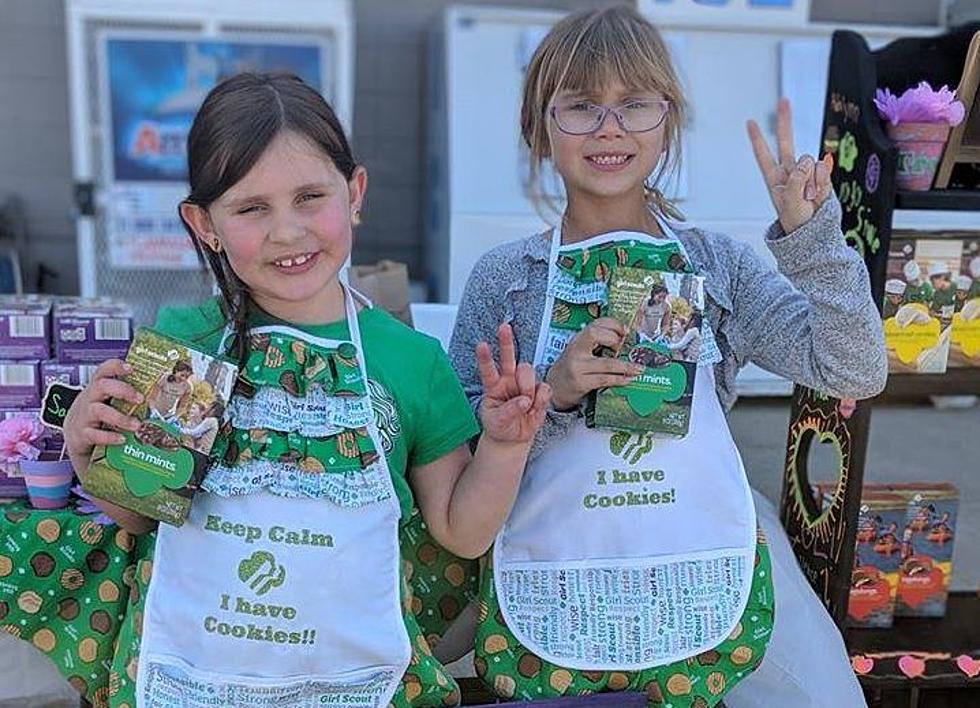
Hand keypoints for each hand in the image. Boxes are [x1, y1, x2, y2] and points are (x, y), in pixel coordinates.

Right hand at [64, 359, 143, 473]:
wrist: (76, 438)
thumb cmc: (98, 416)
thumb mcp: (108, 402)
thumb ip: (127, 399)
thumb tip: (160, 399)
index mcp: (98, 388)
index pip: (103, 370)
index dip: (115, 367)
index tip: (131, 368)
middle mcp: (89, 399)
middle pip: (101, 386)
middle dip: (123, 390)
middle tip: (141, 398)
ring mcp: (84, 416)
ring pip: (99, 411)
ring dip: (121, 418)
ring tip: (137, 425)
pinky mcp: (82, 434)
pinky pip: (94, 434)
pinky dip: (109, 436)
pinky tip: (122, 439)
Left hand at [476, 324, 551, 444]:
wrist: (513, 439)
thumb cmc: (500, 426)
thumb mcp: (497, 422)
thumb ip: (509, 411)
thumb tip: (524, 400)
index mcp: (493, 386)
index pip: (488, 369)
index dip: (485, 357)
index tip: (481, 345)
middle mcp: (508, 381)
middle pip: (509, 357)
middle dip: (506, 341)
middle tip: (504, 327)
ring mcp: (524, 385)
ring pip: (528, 371)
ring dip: (527, 387)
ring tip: (526, 405)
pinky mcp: (539, 392)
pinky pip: (544, 388)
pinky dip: (541, 399)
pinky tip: (534, 408)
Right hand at [545, 317, 645, 410]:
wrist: (554, 388)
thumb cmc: (572, 368)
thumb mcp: (580, 351)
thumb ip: (597, 345)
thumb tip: (625, 341)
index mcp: (578, 339)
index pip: (595, 323)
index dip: (612, 324)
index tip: (625, 330)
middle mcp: (576, 350)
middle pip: (594, 334)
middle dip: (614, 338)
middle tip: (625, 346)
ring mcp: (577, 367)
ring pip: (606, 363)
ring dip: (626, 366)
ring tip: (638, 368)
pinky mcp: (581, 383)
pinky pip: (605, 380)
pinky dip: (619, 379)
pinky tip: (628, 379)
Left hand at [747, 98, 833, 233]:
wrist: (815, 232)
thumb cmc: (796, 221)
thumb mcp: (790, 203)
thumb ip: (797, 180)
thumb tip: (808, 161)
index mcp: (774, 178)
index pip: (763, 155)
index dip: (757, 139)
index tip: (750, 122)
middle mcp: (790, 171)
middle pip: (786, 142)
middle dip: (785, 121)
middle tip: (783, 100)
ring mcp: (807, 172)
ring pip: (811, 161)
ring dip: (812, 180)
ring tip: (808, 199)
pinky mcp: (822, 175)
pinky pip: (825, 169)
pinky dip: (823, 182)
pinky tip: (818, 195)